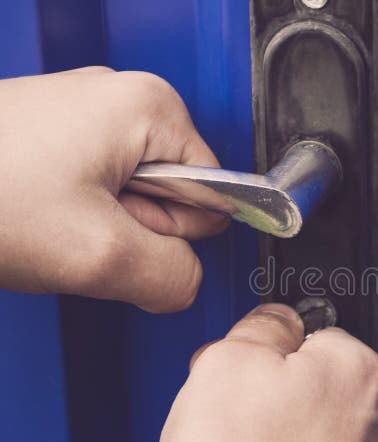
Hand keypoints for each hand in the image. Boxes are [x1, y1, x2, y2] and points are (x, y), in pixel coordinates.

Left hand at [0, 67, 227, 311]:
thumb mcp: (101, 256)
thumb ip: (174, 277)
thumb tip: (187, 282)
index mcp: (151, 108)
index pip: (215, 193)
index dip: (173, 230)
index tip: (125, 231)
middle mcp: (121, 99)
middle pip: (173, 194)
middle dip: (132, 228)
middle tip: (79, 228)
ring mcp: (83, 114)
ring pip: (130, 197)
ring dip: (98, 225)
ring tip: (51, 219)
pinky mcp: (55, 134)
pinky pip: (93, 191)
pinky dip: (70, 215)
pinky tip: (38, 213)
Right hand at [157, 304, 377, 441]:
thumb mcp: (227, 361)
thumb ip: (262, 325)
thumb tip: (275, 319)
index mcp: (355, 370)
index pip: (313, 334)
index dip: (267, 351)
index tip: (247, 370)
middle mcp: (377, 421)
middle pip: (317, 386)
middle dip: (277, 395)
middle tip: (235, 415)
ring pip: (319, 436)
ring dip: (286, 440)